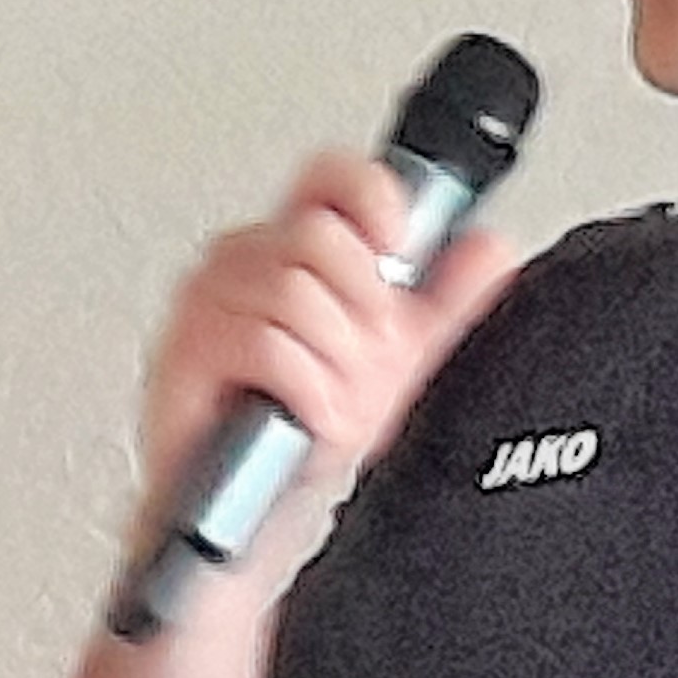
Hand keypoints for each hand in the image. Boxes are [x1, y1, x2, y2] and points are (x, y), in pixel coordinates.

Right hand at [136, 149, 520, 507]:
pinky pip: (265, 345)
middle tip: (363, 358)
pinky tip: (311, 415)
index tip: (399, 244)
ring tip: (331, 394)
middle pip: (319, 236)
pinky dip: (306, 389)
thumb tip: (491, 247)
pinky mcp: (186, 350)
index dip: (371, 198)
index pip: (327, 177)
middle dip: (364, 310)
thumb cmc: (313, 420)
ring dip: (335, 361)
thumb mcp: (400, 356)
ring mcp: (210, 301)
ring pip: (294, 293)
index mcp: (294, 245)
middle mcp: (246, 261)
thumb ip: (448, 301)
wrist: (268, 501)